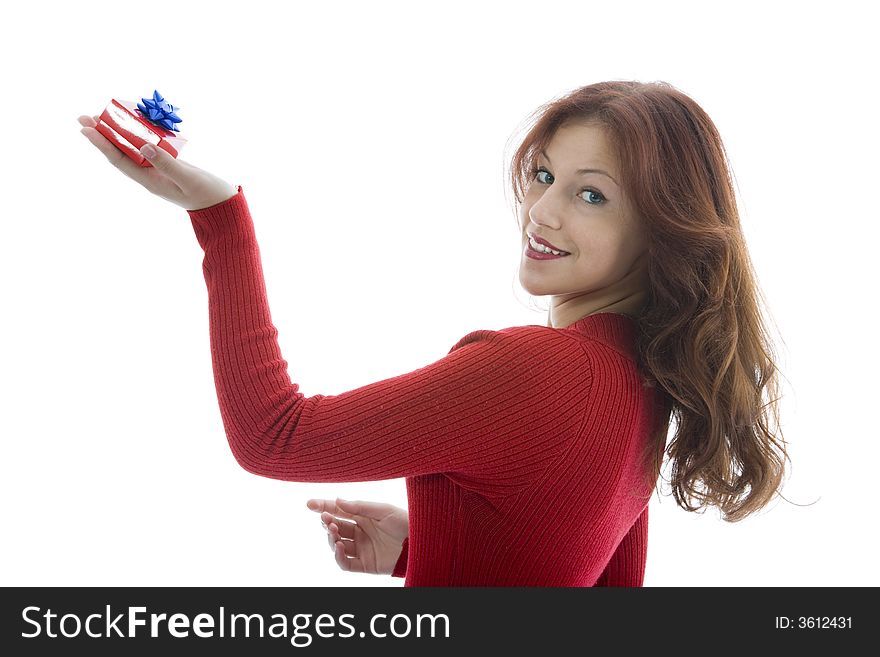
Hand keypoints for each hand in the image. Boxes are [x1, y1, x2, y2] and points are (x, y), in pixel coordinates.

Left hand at [77, 114, 238, 211]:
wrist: (222, 208)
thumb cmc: (208, 195)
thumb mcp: (188, 178)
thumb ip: (167, 164)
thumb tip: (144, 145)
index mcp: (150, 181)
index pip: (120, 159)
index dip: (101, 143)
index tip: (85, 128)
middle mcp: (149, 176)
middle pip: (120, 154)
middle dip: (102, 136)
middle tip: (84, 116)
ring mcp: (157, 171)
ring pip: (131, 150)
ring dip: (117, 134)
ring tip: (101, 118)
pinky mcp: (167, 166)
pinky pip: (146, 148)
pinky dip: (137, 136)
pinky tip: (133, 126)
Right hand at [306, 498, 408, 574]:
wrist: (422, 543)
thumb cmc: (405, 522)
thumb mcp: (383, 510)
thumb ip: (360, 507)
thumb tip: (338, 500)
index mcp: (363, 517)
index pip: (339, 511)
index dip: (324, 507)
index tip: (310, 504)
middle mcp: (360, 532)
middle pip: (335, 527)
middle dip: (327, 522)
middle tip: (325, 517)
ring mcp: (361, 549)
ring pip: (337, 545)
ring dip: (331, 537)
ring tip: (334, 530)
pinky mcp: (365, 564)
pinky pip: (345, 563)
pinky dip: (338, 556)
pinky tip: (339, 545)